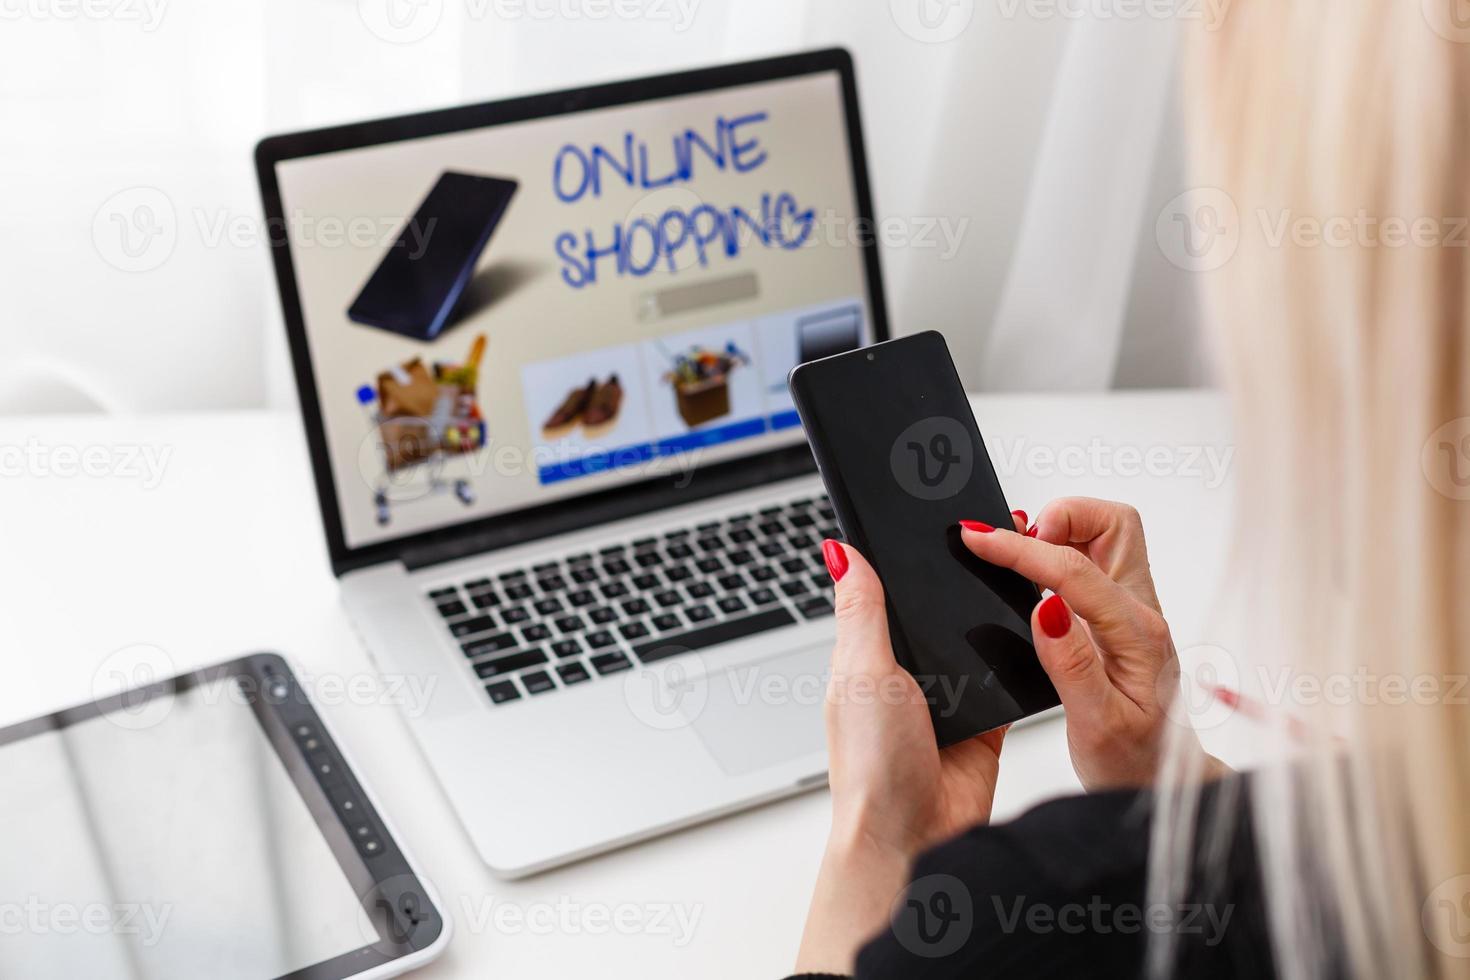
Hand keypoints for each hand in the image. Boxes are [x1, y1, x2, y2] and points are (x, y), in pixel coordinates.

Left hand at [795, 520, 1021, 974]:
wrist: (918, 837)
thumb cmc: (874, 767)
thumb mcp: (862, 672)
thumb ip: (862, 610)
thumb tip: (841, 550)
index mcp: (866, 656)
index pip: (883, 591)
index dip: (901, 556)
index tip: (924, 513)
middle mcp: (904, 672)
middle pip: (934, 609)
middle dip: (955, 585)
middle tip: (983, 542)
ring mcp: (946, 694)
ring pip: (974, 636)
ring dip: (988, 622)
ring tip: (1009, 582)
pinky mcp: (986, 716)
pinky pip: (1008, 673)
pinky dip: (1019, 658)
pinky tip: (1029, 634)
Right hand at [960, 497, 1227, 790]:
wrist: (1159, 780)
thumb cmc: (1133, 759)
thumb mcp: (1096, 726)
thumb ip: (1071, 664)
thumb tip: (1044, 607)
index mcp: (1136, 635)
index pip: (1075, 569)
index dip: (1021, 548)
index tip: (978, 538)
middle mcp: (1141, 611)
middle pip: (1112, 522)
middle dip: (1059, 516)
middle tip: (1016, 546)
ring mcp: (1132, 609)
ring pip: (1104, 533)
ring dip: (1060, 531)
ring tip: (1019, 561)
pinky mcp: (1117, 614)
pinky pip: (1091, 560)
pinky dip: (1058, 552)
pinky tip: (1031, 579)